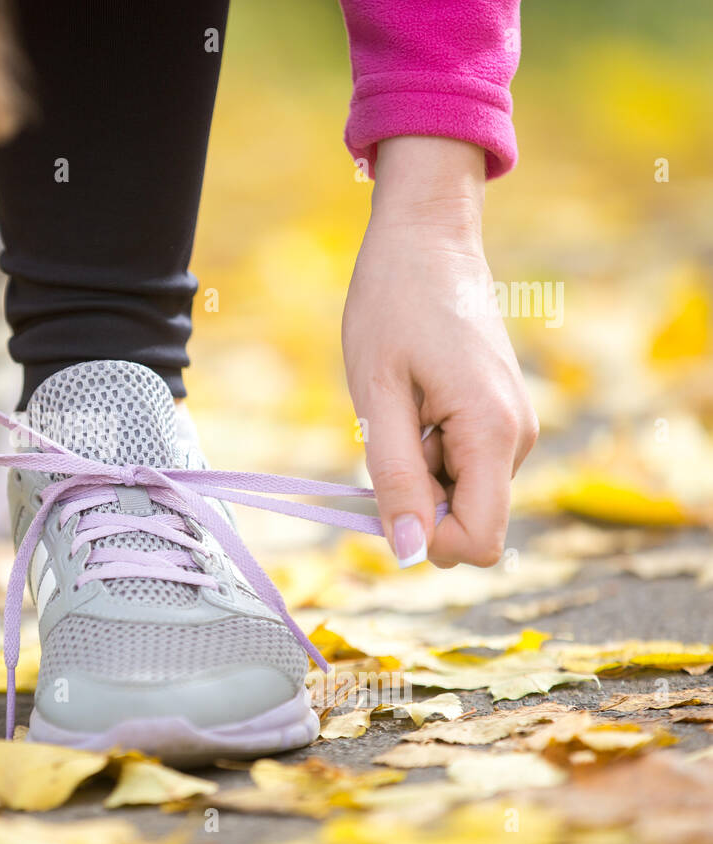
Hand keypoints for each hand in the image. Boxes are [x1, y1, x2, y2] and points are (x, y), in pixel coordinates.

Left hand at [342, 136, 537, 567]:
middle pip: (467, 519)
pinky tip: (412, 399)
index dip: (428, 540)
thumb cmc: (393, 306)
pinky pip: (460, 462)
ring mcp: (513, 426)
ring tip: (400, 404)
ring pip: (459, 492)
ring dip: (418, 469)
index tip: (384, 495)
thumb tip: (408, 552)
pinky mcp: (499, 415)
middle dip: (417, 498)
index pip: (479, 541)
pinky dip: (427, 448)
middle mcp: (517, 437)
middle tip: (387, 432)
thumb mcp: (378, 396)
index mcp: (492, 434)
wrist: (425, 239)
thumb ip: (395, 477)